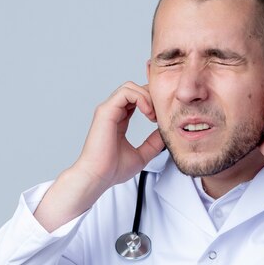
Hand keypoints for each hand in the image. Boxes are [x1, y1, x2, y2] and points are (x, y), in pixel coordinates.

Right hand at [34, 82, 163, 231]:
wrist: (98, 177)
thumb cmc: (113, 170)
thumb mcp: (142, 154)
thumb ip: (153, 142)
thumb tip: (165, 133)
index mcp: (119, 120)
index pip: (136, 100)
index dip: (152, 103)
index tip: (161, 119)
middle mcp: (112, 112)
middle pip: (135, 89)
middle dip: (151, 97)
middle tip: (159, 115)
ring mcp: (108, 109)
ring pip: (130, 86)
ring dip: (147, 97)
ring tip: (153, 115)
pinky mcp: (106, 111)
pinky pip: (126, 92)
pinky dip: (141, 98)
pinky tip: (148, 113)